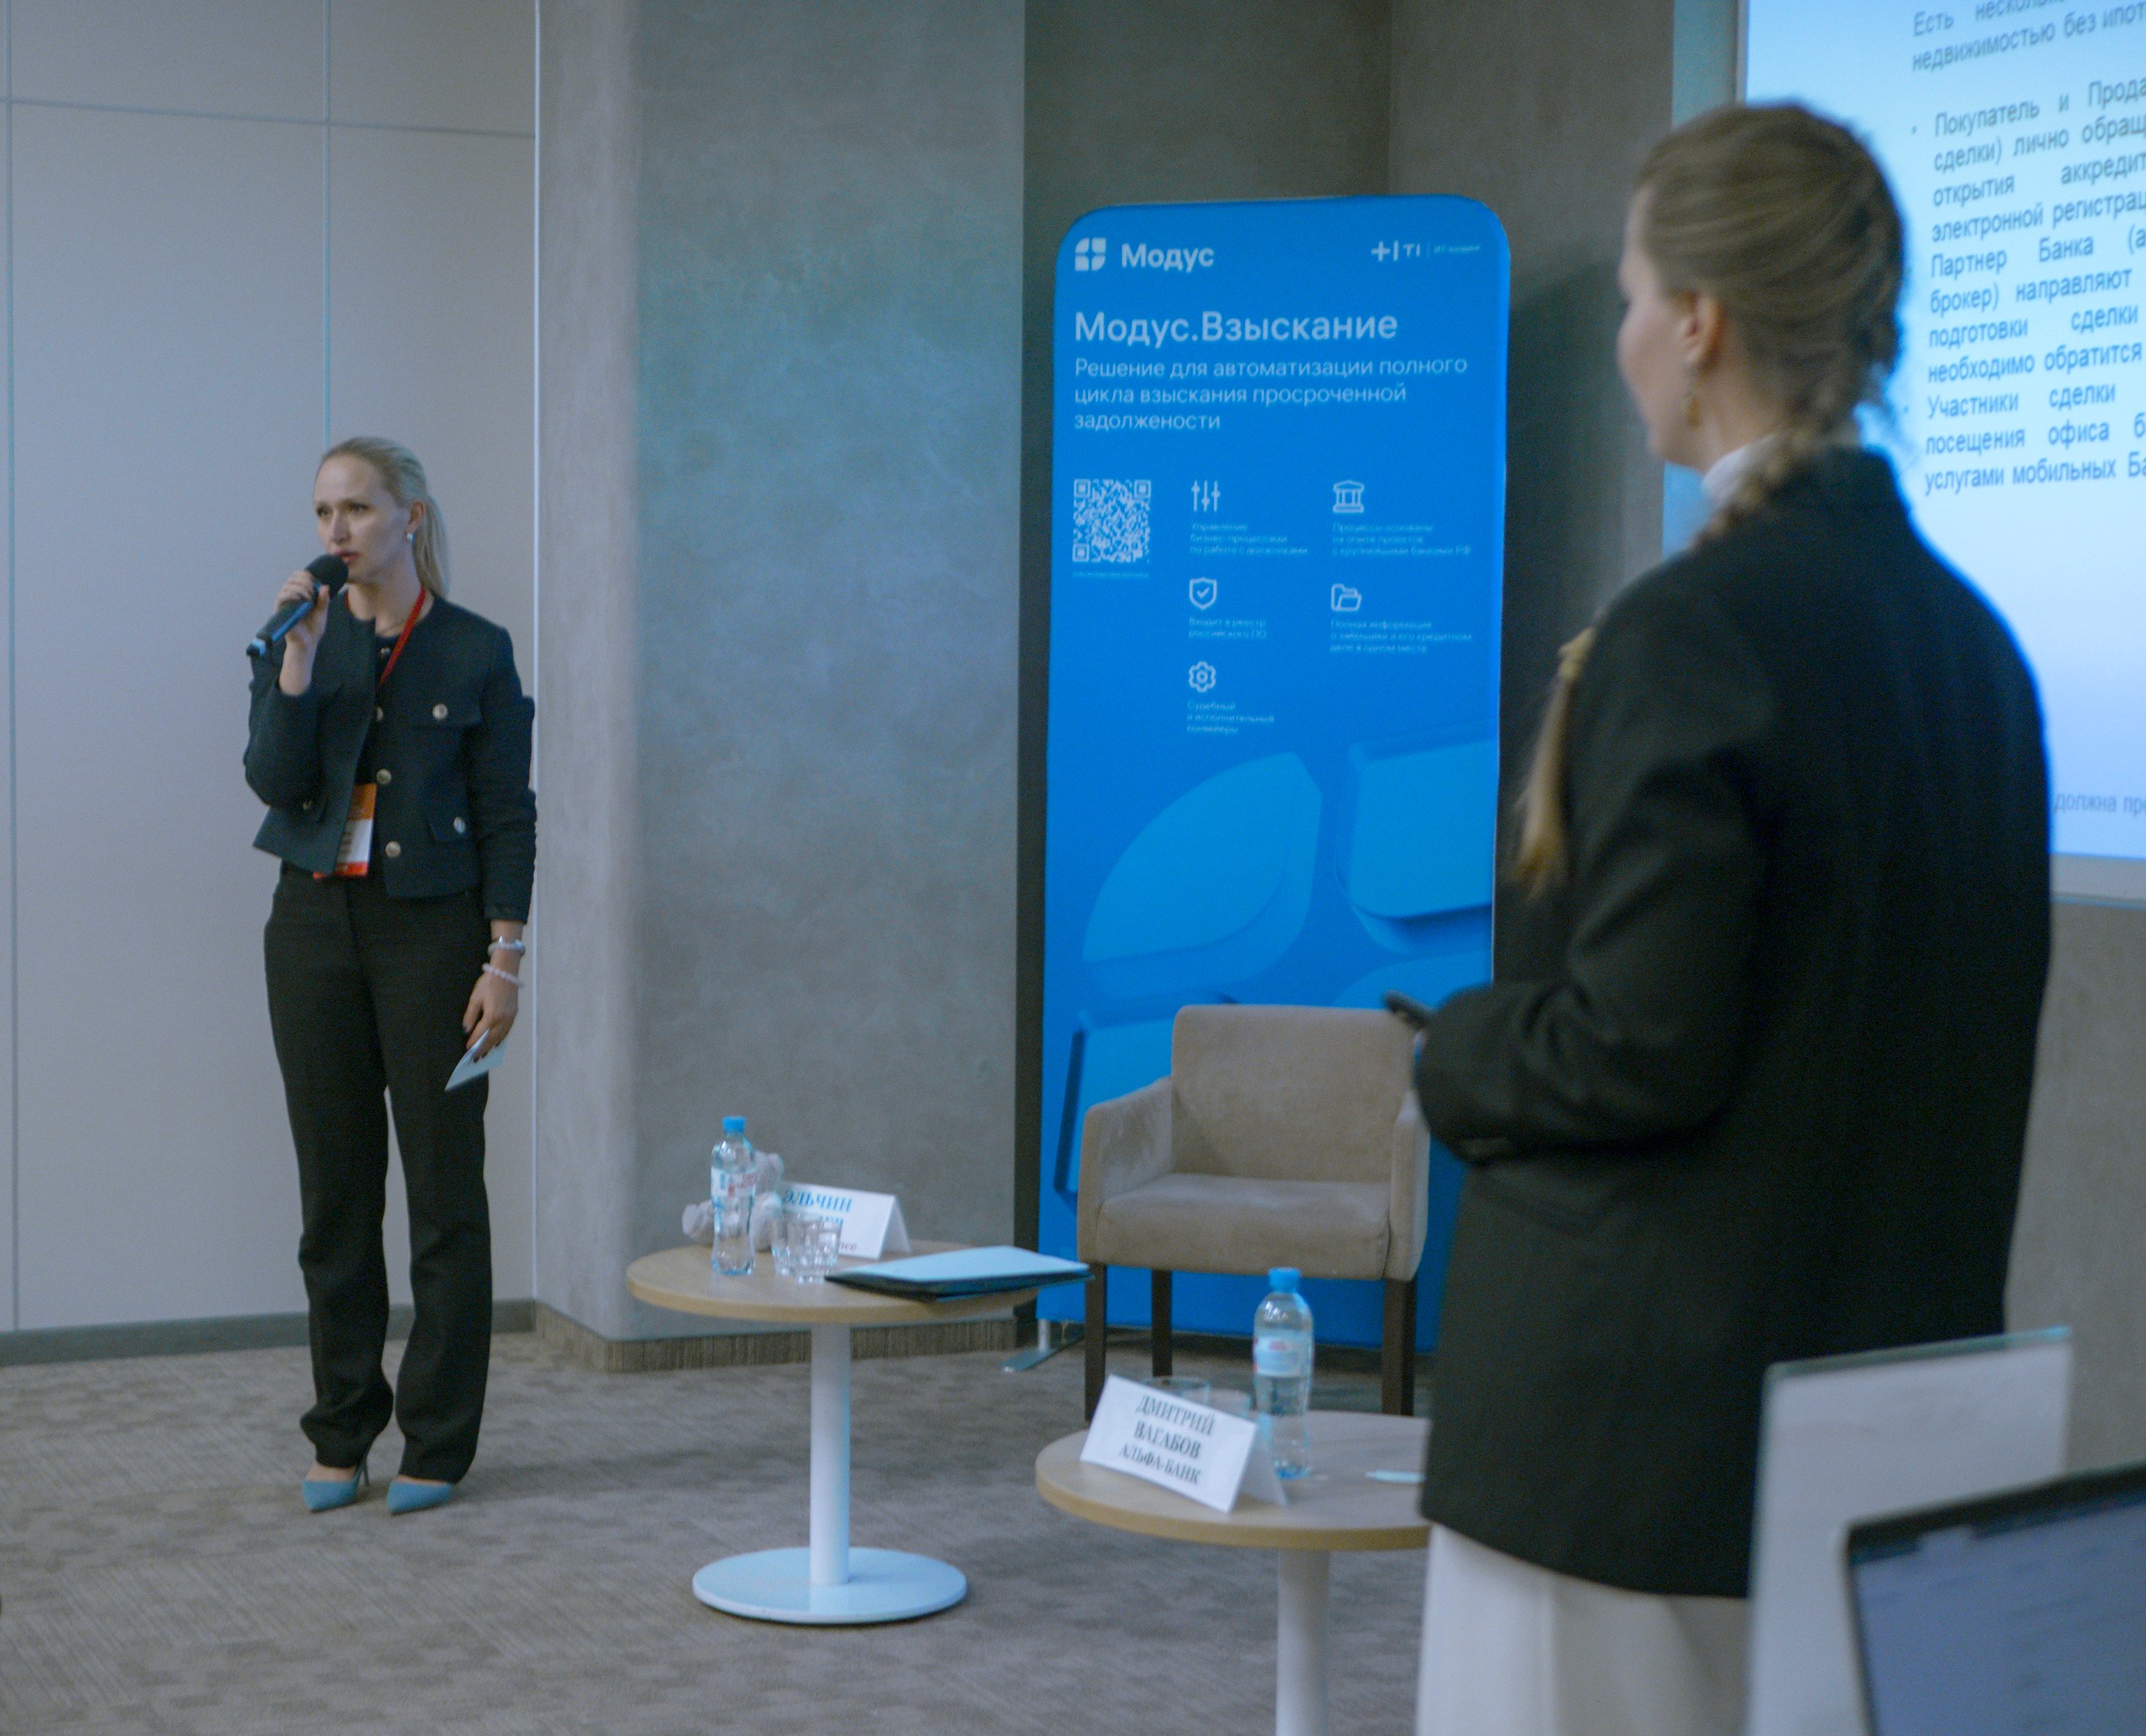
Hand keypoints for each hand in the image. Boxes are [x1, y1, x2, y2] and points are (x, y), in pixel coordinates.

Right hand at [273, 570, 330, 692]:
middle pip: (292, 578)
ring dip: (300, 587)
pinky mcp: (280, 611)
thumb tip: (325, 586)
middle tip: (313, 590)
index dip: (306, 575)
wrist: (307, 643)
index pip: (297, 577)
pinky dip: (291, 594)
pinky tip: (301, 599)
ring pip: (287, 586)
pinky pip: (281, 597)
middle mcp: (291, 597)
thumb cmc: (313, 629)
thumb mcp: (322, 612)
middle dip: (304, 580)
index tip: (315, 581)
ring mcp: (285, 603)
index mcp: (300, 595)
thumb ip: (323, 600)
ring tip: (309, 598)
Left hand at [463, 963, 518, 1055]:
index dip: (474, 1043)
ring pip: (501, 1036)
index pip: (481, 1034)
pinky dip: (500, 1039)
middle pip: (492, 1039)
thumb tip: (466, 1030)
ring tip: (485, 1054)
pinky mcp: (514, 1015)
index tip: (468, 1050)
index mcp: (492, 1015)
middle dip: (483, 1049)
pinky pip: (507, 1031)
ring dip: (492, 1046)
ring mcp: (510, 1018)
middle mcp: (503, 1020)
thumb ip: (471, 1015)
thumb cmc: (488, 983)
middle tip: (476, 1058)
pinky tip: (496, 1043)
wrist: (506, 973)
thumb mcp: (475, 998)